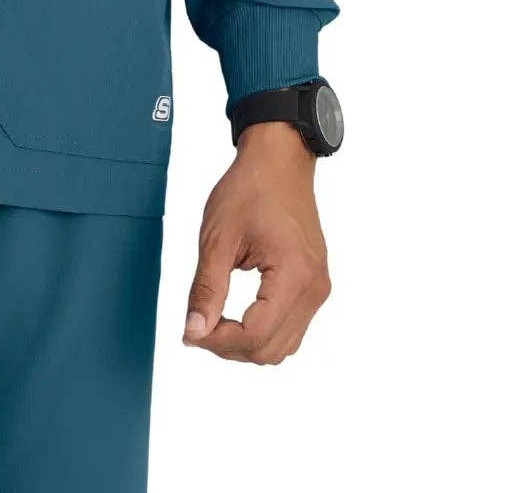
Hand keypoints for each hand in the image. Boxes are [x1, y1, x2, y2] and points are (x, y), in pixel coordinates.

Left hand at [180, 121, 330, 364]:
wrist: (279, 160)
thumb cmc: (249, 188)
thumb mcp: (217, 237)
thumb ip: (206, 289)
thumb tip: (193, 333)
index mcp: (294, 274)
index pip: (256, 335)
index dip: (219, 342)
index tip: (192, 330)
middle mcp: (314, 288)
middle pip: (271, 350)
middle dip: (230, 347)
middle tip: (199, 325)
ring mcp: (318, 287)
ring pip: (284, 346)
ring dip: (247, 344)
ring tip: (216, 319)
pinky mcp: (315, 284)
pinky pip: (291, 327)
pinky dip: (263, 331)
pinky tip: (238, 314)